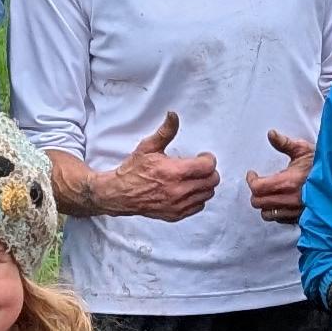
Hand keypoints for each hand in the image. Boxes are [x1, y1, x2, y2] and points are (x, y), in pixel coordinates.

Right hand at [87, 111, 219, 222]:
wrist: (120, 193)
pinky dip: (197, 198)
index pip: (207, 167)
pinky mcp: (176, 214)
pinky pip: (198, 206)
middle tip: (200, 167)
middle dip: (209, 171)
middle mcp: (178, 190)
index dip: (208, 159)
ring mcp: (178, 205)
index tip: (203, 156)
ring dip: (205, 184)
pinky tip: (188, 190)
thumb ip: (165, 131)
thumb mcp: (148, 147)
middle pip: (211, 181)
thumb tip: (173, 116)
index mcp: (173, 172)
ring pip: (207, 194)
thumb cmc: (133, 170)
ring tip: (194, 178)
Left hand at [245, 129, 314, 228]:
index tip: (253, 174)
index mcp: (288, 182)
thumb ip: (284, 143)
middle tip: (259, 183)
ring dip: (264, 204)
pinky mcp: (300, 218)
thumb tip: (271, 134)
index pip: (257, 187)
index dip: (251, 180)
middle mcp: (289, 199)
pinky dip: (276, 212)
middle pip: (258, 202)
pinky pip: (279, 220)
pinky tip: (281, 201)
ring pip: (266, 214)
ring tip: (269, 194)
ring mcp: (294, 211)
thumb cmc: (321, 165)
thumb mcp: (303, 150)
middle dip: (256, 193)